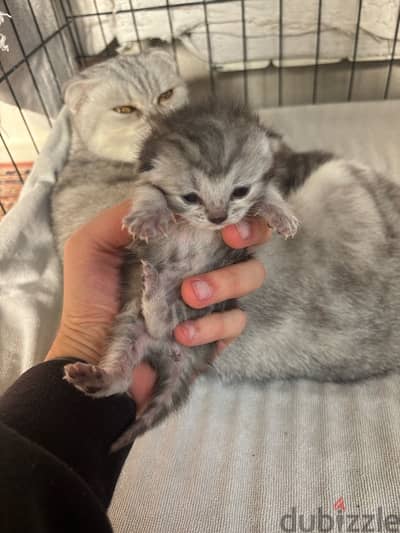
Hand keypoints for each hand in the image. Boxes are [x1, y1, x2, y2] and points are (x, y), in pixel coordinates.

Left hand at [46, 202, 269, 408]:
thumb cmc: (89, 296)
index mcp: (179, 240)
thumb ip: (122, 216)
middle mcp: (201, 264)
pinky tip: (182, 333)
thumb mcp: (92, 245)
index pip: (218, 215)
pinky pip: (235, 322)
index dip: (233, 208)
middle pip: (248, 239)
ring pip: (251, 277)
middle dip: (249, 235)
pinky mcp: (214, 331)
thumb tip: (164, 199)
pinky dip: (213, 325)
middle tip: (228, 239)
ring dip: (226, 282)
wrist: (91, 351)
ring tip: (189, 294)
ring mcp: (212, 298)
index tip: (224, 216)